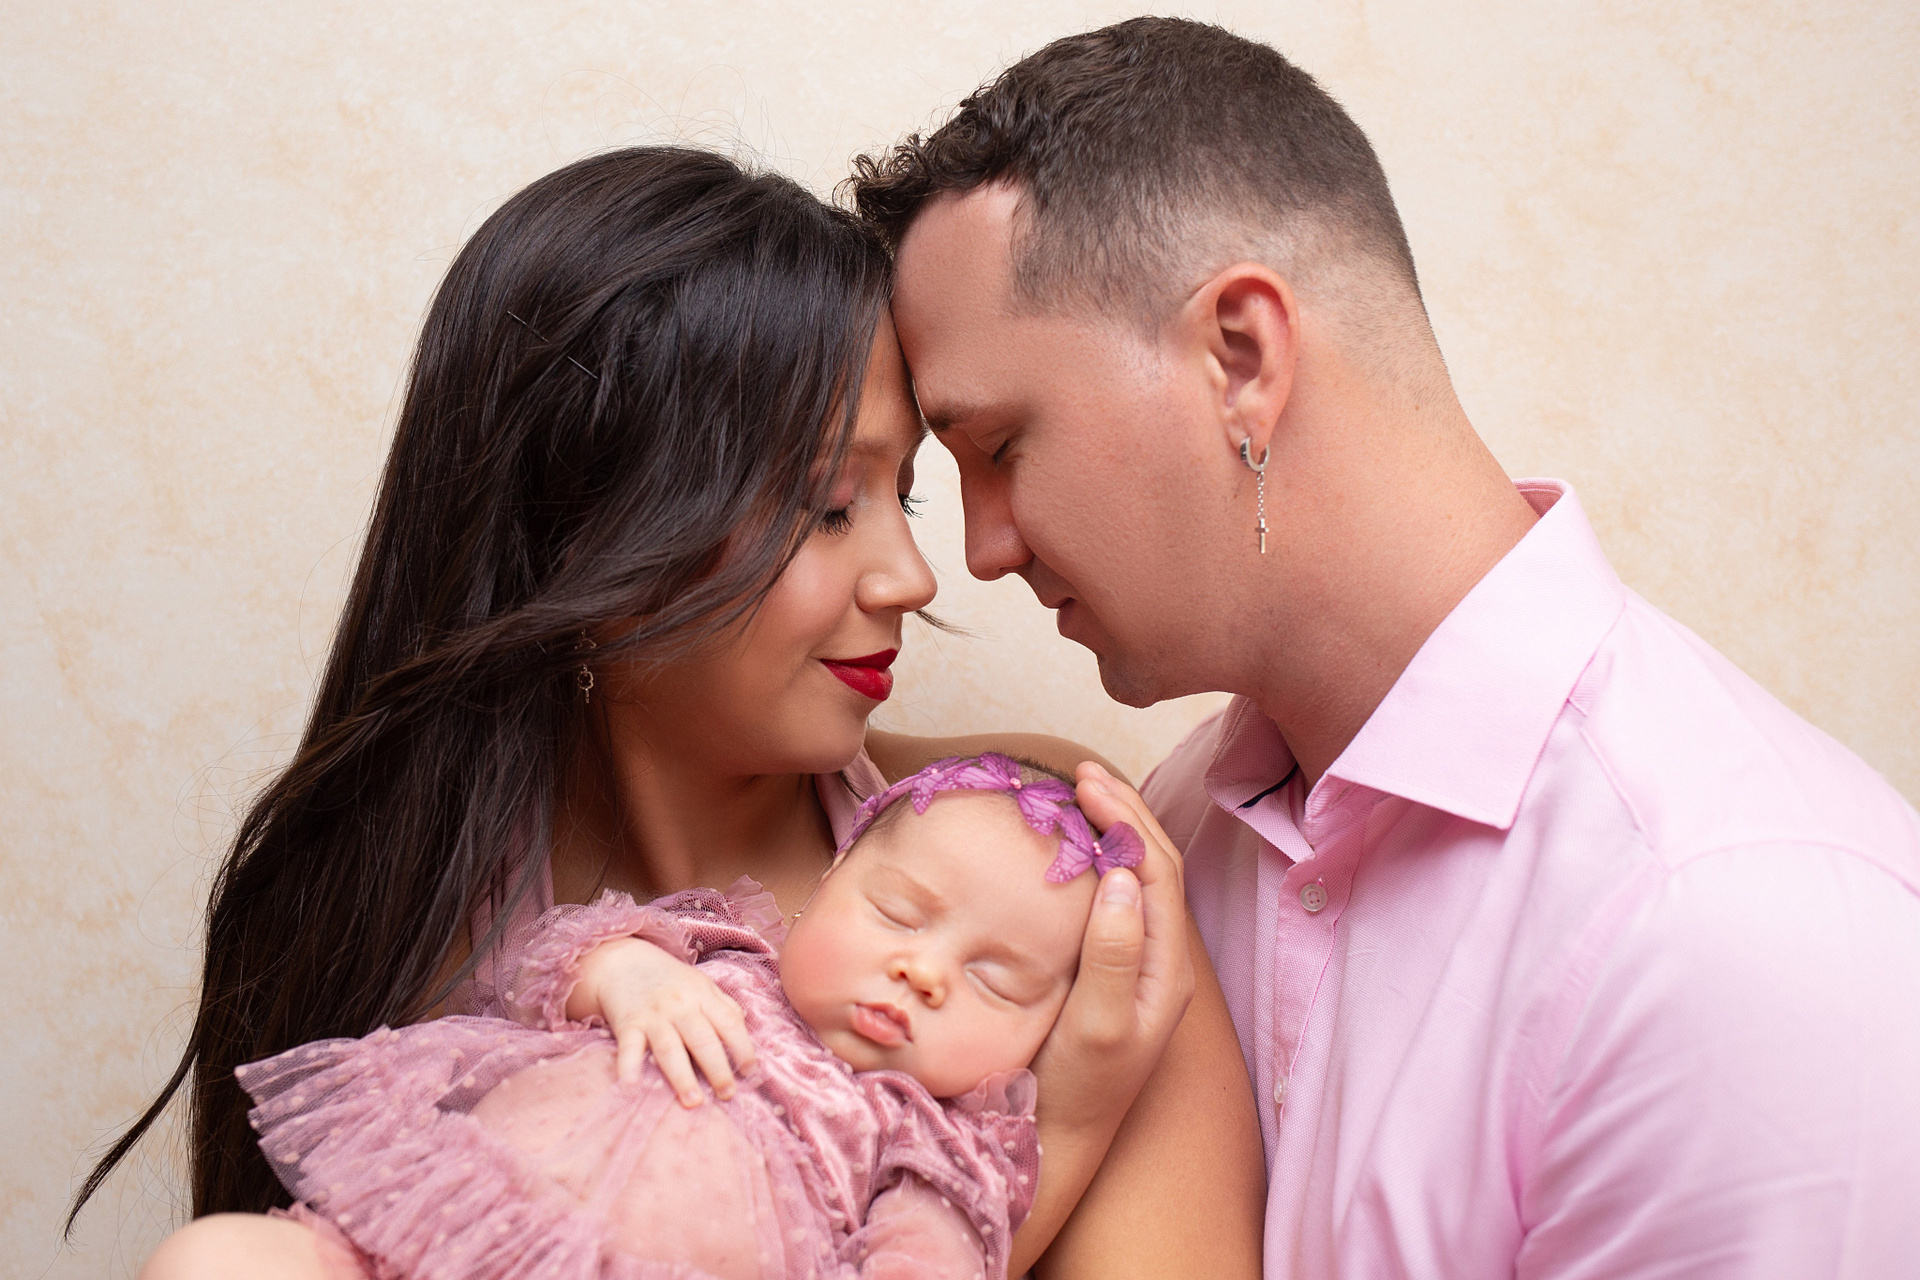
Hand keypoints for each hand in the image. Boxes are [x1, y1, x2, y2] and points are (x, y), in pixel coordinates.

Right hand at [567, 937, 757, 1105]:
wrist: (624, 961)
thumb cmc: (669, 980)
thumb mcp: (701, 984)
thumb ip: (723, 1006)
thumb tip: (744, 1031)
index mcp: (703, 995)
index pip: (730, 1023)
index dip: (743, 1048)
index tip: (750, 1072)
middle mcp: (680, 1005)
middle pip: (703, 1039)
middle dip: (718, 1069)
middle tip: (727, 1094)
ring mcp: (653, 1015)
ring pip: (670, 1048)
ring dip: (682, 1077)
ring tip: (693, 1101)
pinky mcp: (627, 1024)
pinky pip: (629, 1047)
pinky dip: (629, 1066)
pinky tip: (633, 1086)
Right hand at [1035, 762, 1195, 1135]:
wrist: (1053, 1145)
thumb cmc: (1072, 1092)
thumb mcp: (1096, 1026)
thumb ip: (1114, 954)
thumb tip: (1124, 877)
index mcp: (1168, 969)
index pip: (1158, 871)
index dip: (1127, 818)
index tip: (1086, 782)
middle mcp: (1161, 964)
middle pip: (1154, 868)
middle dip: (1124, 812)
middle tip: (1081, 772)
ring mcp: (1137, 970)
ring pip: (1136, 882)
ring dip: (1112, 833)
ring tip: (1077, 796)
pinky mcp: (1109, 976)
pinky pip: (1112, 903)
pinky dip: (1094, 864)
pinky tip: (1067, 851)